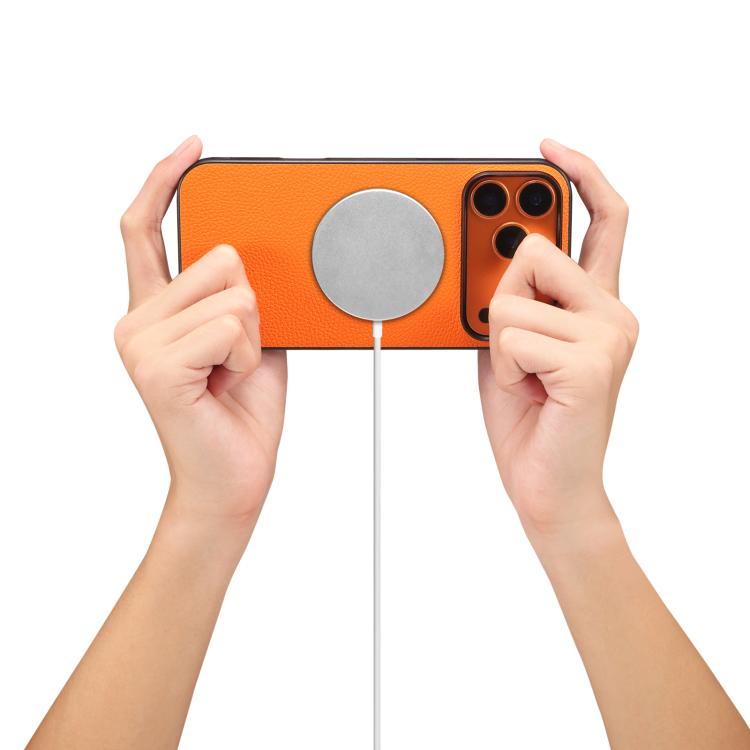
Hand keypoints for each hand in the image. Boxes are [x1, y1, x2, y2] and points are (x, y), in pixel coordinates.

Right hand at [115, 136, 286, 530]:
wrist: (234, 476)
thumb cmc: (241, 410)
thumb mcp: (250, 337)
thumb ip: (239, 293)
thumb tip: (247, 252)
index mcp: (157, 309)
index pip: (146, 227)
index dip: (166, 181)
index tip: (194, 150)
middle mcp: (139, 320)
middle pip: (217, 255)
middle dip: (250, 302)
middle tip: (237, 352)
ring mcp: (141, 341)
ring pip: (233, 291)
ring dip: (252, 335)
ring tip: (231, 372)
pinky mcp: (156, 365)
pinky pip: (232, 325)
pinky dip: (248, 355)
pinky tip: (227, 384)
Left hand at [478, 140, 637, 550]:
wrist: (545, 484)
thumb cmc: (529, 413)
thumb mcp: (506, 341)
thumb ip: (508, 296)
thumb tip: (491, 251)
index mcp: (595, 301)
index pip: (602, 220)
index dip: (578, 176)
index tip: (548, 149)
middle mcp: (612, 310)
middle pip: (537, 248)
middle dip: (503, 294)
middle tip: (510, 341)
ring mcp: (609, 334)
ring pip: (512, 296)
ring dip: (498, 343)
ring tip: (523, 378)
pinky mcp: (593, 361)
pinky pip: (512, 333)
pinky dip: (502, 367)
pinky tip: (529, 392)